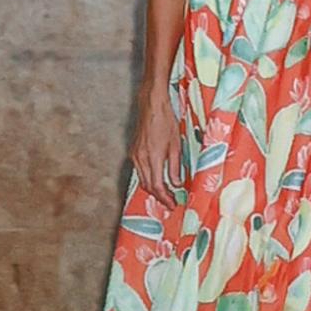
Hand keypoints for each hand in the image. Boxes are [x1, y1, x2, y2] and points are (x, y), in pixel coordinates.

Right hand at [129, 84, 182, 210]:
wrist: (152, 106)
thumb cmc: (166, 122)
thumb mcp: (176, 145)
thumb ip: (175, 166)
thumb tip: (176, 184)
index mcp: (153, 157)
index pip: (157, 185)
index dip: (165, 198)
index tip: (173, 204)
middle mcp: (140, 158)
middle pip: (147, 186)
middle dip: (159, 197)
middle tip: (171, 203)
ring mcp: (135, 155)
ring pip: (142, 179)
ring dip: (153, 189)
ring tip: (166, 194)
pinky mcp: (133, 151)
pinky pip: (140, 171)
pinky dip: (148, 179)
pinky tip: (157, 180)